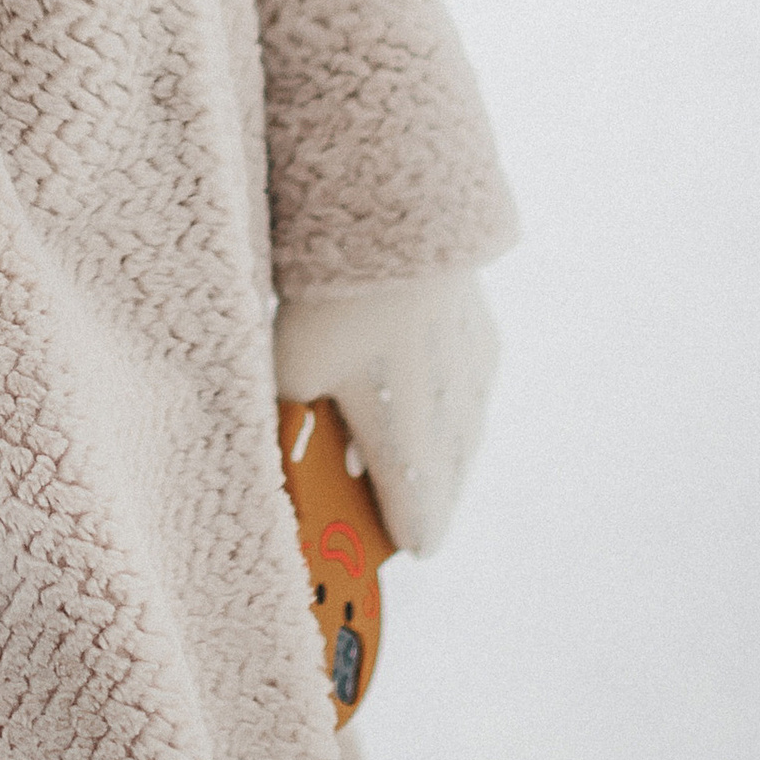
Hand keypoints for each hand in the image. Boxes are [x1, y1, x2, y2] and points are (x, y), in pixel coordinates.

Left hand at [271, 268, 498, 558]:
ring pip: (461, 443)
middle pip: (444, 488)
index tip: (388, 545)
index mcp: (410, 445)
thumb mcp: (290, 372)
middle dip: (417, 501)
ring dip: (435, 457)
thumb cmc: (334, 303)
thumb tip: (275, 458)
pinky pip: (469, 398)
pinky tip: (421, 393)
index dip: (398, 537)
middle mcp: (455, 422)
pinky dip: (446, 410)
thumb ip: (289, 427)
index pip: (420, 523)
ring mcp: (475, 378)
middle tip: (399, 513)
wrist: (398, 214)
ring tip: (408, 457)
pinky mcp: (483, 338)